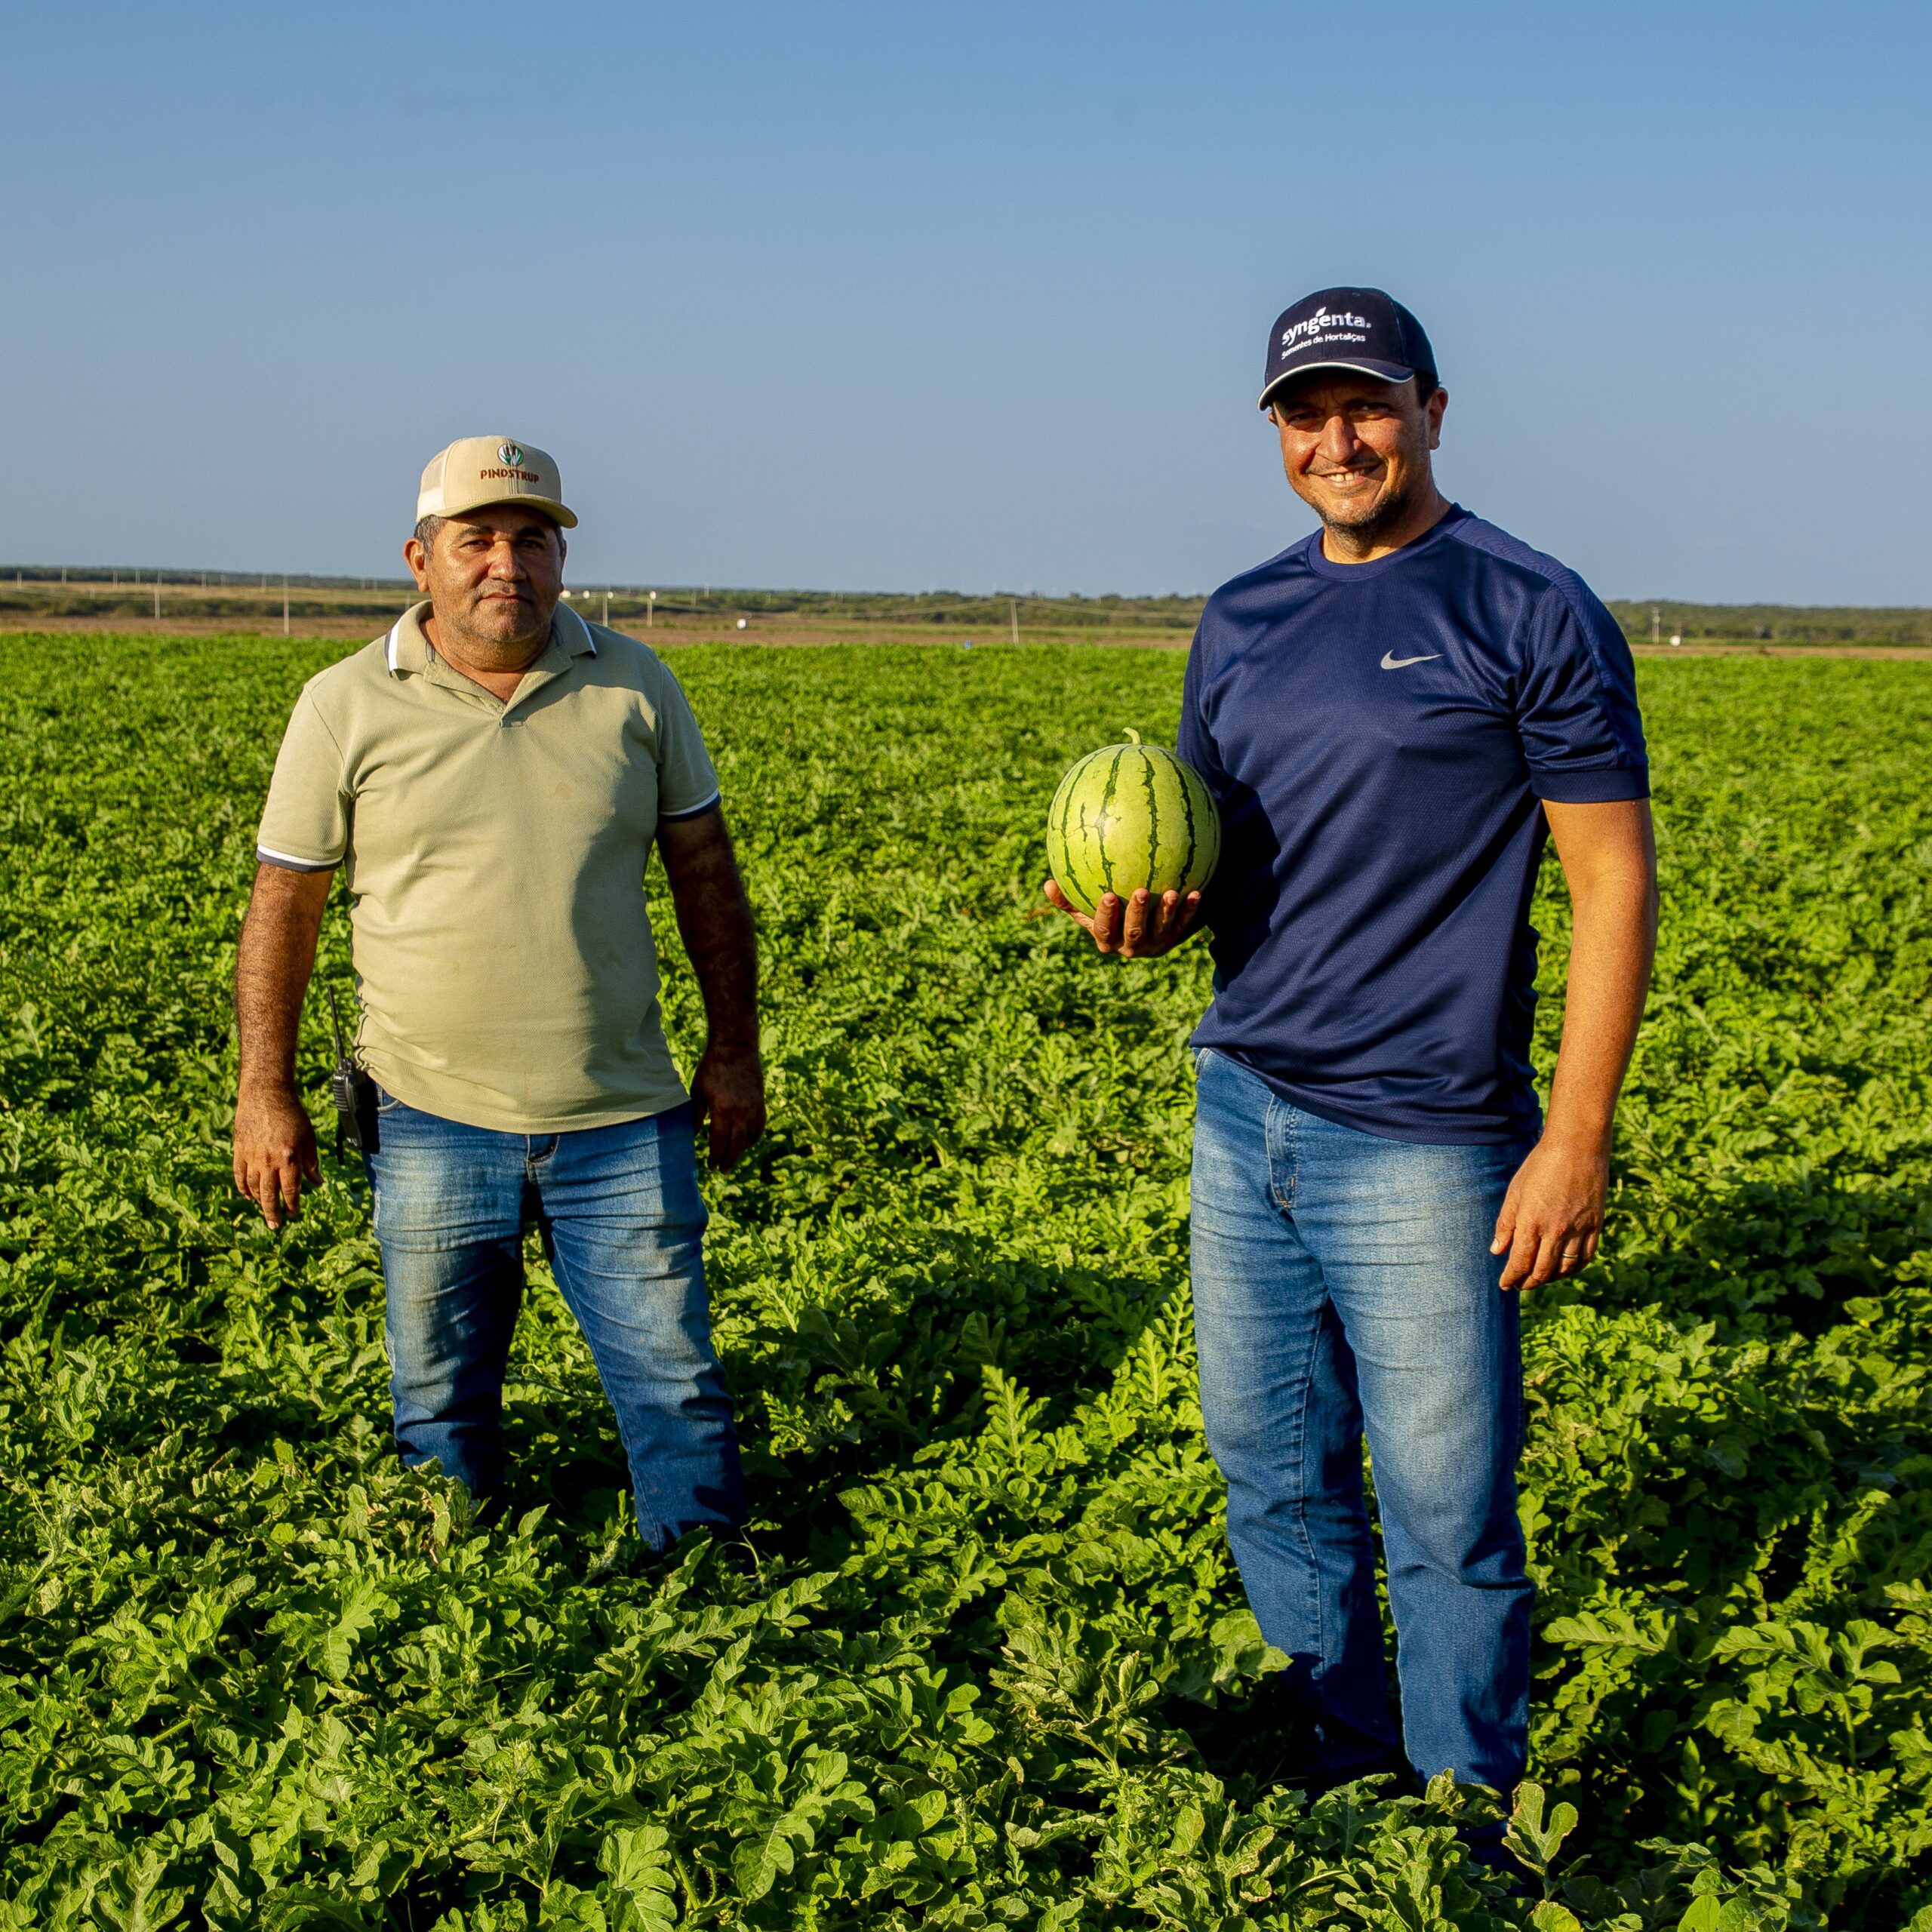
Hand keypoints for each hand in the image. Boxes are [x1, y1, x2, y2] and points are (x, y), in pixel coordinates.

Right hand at [233, 1082, 320, 1229]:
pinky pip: (238, 1174)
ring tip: (264, 1210)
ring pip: (253, 1187)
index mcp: (289, 1158)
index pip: (290, 1190)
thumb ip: (311, 1163)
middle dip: (273, 1212)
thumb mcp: (308, 1138)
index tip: (293, 1213)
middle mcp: (269, 1161)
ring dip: (258, 1201)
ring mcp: (251, 1156)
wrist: (266, 1095)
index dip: (292, 1204)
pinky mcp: (239, 1150)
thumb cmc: (293, 1115)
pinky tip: (247, 1196)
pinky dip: (242, 1187)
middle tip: (275, 1225)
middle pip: (269, 1194)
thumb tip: (318, 1183)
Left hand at [691, 1043, 765, 1170]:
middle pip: (736, 1145)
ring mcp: (753, 1107)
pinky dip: (755, 1137)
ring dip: (741, 1150)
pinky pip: (760, 1126)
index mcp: (722, 1110)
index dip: (715, 1157)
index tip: (711, 1165)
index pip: (719, 1142)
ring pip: (750, 1138)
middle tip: (723, 1169)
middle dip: (729, 1159)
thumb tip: (694, 1135)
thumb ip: (696, 1115)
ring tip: (733, 1156)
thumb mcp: (698, 1091)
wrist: (735, 1047)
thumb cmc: (712, 1067)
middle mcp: (741, 1112)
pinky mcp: (760, 1102)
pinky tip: (748, 1142)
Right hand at [1043, 880, 1202, 958]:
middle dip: (1138, 914)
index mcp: (1108, 941)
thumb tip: (1047, 883)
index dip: (1106, 916)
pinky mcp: (1173, 940)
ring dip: (1168, 912)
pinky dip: (1190, 911)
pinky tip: (1196, 892)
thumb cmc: (1107, 916)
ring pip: (1161, 930)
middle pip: (1135, 933)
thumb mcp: (1085, 911)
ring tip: (1172, 892)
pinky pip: (1183, 925)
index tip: (1108, 895)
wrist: (1141, 930)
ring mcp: (1154, 945)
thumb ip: (1068, 900)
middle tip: (1142, 891)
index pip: (1104, 931)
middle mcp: (1131, 947)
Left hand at [1491, 1134, 1607, 1290]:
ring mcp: (1578, 1230)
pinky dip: (1573, 1269)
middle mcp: (1556, 1230)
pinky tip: (1564, 1269)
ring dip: (1550, 1278)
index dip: (1511, 1277)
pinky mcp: (1595, 1226)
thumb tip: (1496, 1250)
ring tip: (1539, 1278)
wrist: (1577, 1148)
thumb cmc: (1540, 1166)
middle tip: (1519, 1286)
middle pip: (1542, 1270)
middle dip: (1528, 1282)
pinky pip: (1585, 1258)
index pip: (1520, 1262)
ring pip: (1564, 1268)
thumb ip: (1506, 1223)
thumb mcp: (1515, 1192)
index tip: (1504, 1285)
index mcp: (1531, 1222)